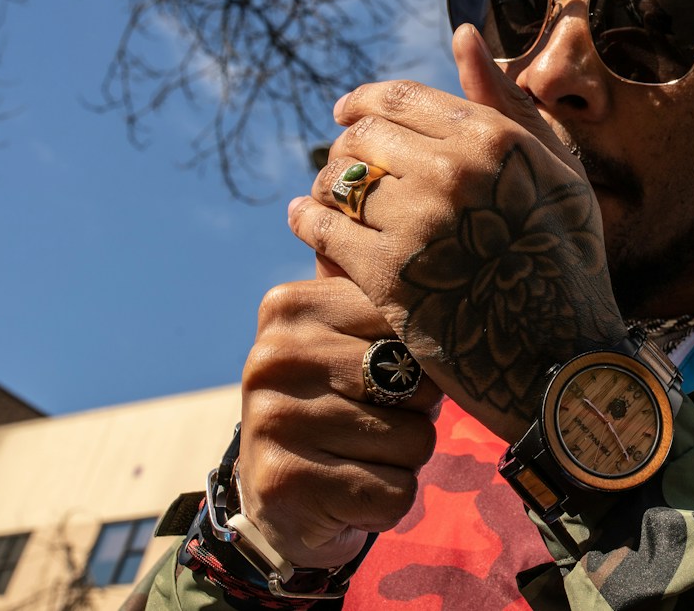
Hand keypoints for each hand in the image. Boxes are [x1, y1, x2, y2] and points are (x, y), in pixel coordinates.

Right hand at [237, 273, 440, 568]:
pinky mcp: (286, 483)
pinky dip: (390, 499)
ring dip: (404, 458)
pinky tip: (353, 490)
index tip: (389, 370)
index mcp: (290, 304)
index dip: (420, 358)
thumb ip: (369, 282)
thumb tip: (403, 194)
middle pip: (416, 382)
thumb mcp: (346, 335)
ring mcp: (273, 419)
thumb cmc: (336, 401)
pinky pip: (393, 491)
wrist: (280, 499)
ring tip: (363, 453)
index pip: (406, 322)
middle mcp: (273, 355)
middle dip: (416, 411)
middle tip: (377, 418)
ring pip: (413, 440)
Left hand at [289, 25, 626, 442]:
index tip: (345, 113)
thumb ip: (505, 102)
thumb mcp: (554, 169)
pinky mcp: (388, 275)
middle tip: (341, 165)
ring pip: (340, 180)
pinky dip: (308, 221)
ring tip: (327, 197)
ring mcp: (419, 223)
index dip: (363, 102)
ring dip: (326, 186)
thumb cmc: (567, 259)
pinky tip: (307, 223)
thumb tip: (461, 35)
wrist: (563, 359)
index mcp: (494, 139)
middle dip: (345, 146)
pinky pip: (325, 228)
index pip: (399, 97)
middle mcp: (455, 172)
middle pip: (363, 135)